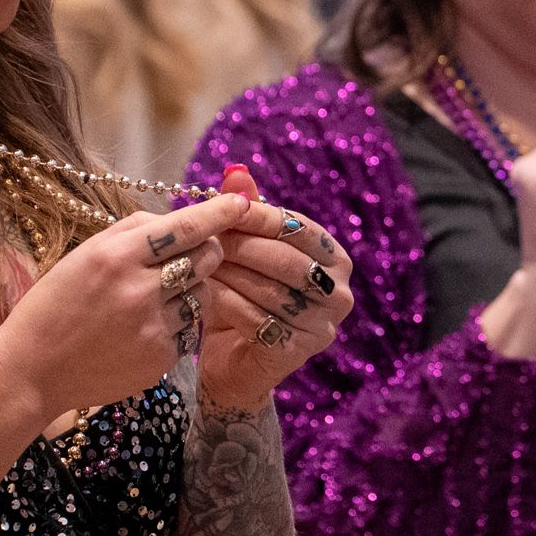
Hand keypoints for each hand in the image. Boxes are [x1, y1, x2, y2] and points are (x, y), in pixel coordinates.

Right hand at [0, 192, 258, 416]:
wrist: (34, 369)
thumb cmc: (56, 304)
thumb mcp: (85, 254)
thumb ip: (133, 231)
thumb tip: (182, 218)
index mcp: (116, 255)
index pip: (185, 226)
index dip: (220, 212)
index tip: (243, 202)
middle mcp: (138, 289)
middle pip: (207, 258)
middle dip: (208, 251)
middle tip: (191, 255)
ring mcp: (153, 326)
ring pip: (204, 294)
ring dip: (192, 290)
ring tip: (153, 298)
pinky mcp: (161, 357)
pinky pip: (192, 328)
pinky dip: (180, 323)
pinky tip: (146, 328)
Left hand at [190, 163, 355, 408]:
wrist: (234, 365)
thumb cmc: (241, 299)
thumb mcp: (244, 252)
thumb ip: (246, 212)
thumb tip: (236, 170)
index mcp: (335, 260)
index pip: (299, 228)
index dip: (259, 216)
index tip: (222, 208)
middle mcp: (339, 292)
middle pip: (287, 258)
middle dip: (241, 245)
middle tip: (203, 237)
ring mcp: (323, 324)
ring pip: (271, 288)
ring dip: (229, 273)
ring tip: (196, 262)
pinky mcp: (299, 351)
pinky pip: (258, 318)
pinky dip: (227, 303)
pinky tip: (201, 294)